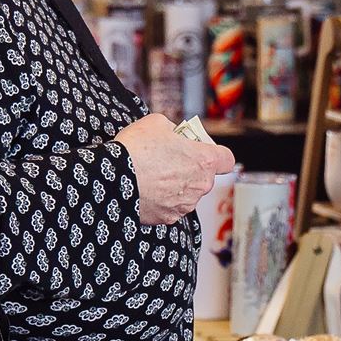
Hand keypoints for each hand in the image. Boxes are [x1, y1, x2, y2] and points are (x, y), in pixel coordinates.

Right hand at [114, 114, 235, 225]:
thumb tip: (173, 135)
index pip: (226, 160)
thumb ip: (174, 130)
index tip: (202, 150)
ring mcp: (185, 205)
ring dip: (175, 185)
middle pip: (203, 177)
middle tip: (167, 159)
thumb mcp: (157, 123)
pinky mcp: (168, 218)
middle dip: (189, 169)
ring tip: (152, 175)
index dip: (216, 154)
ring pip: (186, 193)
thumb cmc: (136, 149)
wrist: (113, 179)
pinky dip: (161, 200)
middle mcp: (200, 186)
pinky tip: (145, 189)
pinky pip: (170, 207)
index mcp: (204, 160)